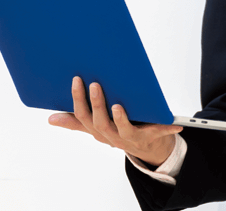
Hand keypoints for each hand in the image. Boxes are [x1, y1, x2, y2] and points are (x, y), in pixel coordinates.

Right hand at [48, 77, 182, 166]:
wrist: (145, 146)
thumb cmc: (118, 129)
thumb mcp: (96, 126)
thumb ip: (75, 121)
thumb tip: (51, 118)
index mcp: (98, 130)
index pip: (83, 116)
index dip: (78, 99)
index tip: (77, 79)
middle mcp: (111, 136)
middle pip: (100, 123)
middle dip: (96, 104)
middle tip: (95, 84)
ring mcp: (130, 138)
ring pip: (122, 129)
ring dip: (119, 118)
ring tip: (118, 105)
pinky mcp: (149, 137)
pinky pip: (157, 132)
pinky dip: (165, 127)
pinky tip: (175, 122)